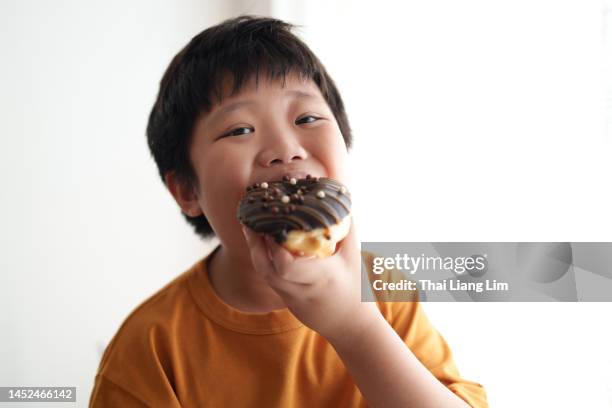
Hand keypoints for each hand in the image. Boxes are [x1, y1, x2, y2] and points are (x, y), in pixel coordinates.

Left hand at [242, 217, 379, 339]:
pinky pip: (269, 278)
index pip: (286, 265)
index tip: (272, 224)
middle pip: (267, 269)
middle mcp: (300, 289)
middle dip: (255, 244)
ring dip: (255, 250)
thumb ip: (347, 230)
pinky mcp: (286, 301)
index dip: (273, 245)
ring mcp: (291, 297)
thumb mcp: (354, 257)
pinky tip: (261, 244)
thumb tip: (341, 202)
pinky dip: (263, 260)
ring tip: (251, 228)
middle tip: (250, 221)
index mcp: (319, 277)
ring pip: (264, 274)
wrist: (351, 325)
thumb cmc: (356, 288)